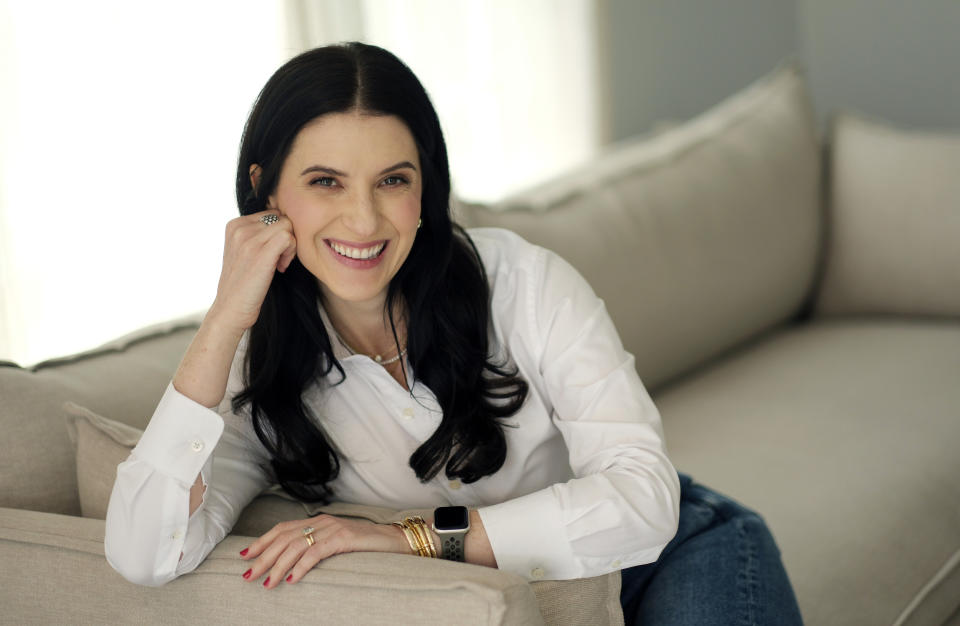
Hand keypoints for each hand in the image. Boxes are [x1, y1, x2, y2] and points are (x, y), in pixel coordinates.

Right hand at [207, 210, 296, 333]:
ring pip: (288, 226)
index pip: (272, 214)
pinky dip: (291, 252)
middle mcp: (239, 228)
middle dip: (286, 238)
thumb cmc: (242, 282)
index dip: (278, 233)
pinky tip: (281, 267)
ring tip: (278, 265)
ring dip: (290, 247)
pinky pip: (289, 237)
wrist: (231, 309)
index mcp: (234, 224)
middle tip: (278, 260)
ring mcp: (249, 239)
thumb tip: (285, 221)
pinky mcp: (260, 252)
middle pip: (282, 218)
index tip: (271, 253)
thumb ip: (256, 234)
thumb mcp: (243, 251)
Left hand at [239, 514, 410, 588]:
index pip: (282, 529)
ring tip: (266, 582)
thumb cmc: (367, 546)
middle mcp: (322, 522)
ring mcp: (332, 529)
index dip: (262, 541)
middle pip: (284, 537)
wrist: (395, 540)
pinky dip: (300, 567)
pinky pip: (315, 553)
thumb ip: (317, 547)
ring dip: (277, 565)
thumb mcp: (337, 544)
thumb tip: (293, 562)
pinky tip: (291, 579)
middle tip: (248, 574)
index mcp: (318, 522)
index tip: (245, 555)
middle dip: (263, 556)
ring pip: (296, 545)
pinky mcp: (343, 539)